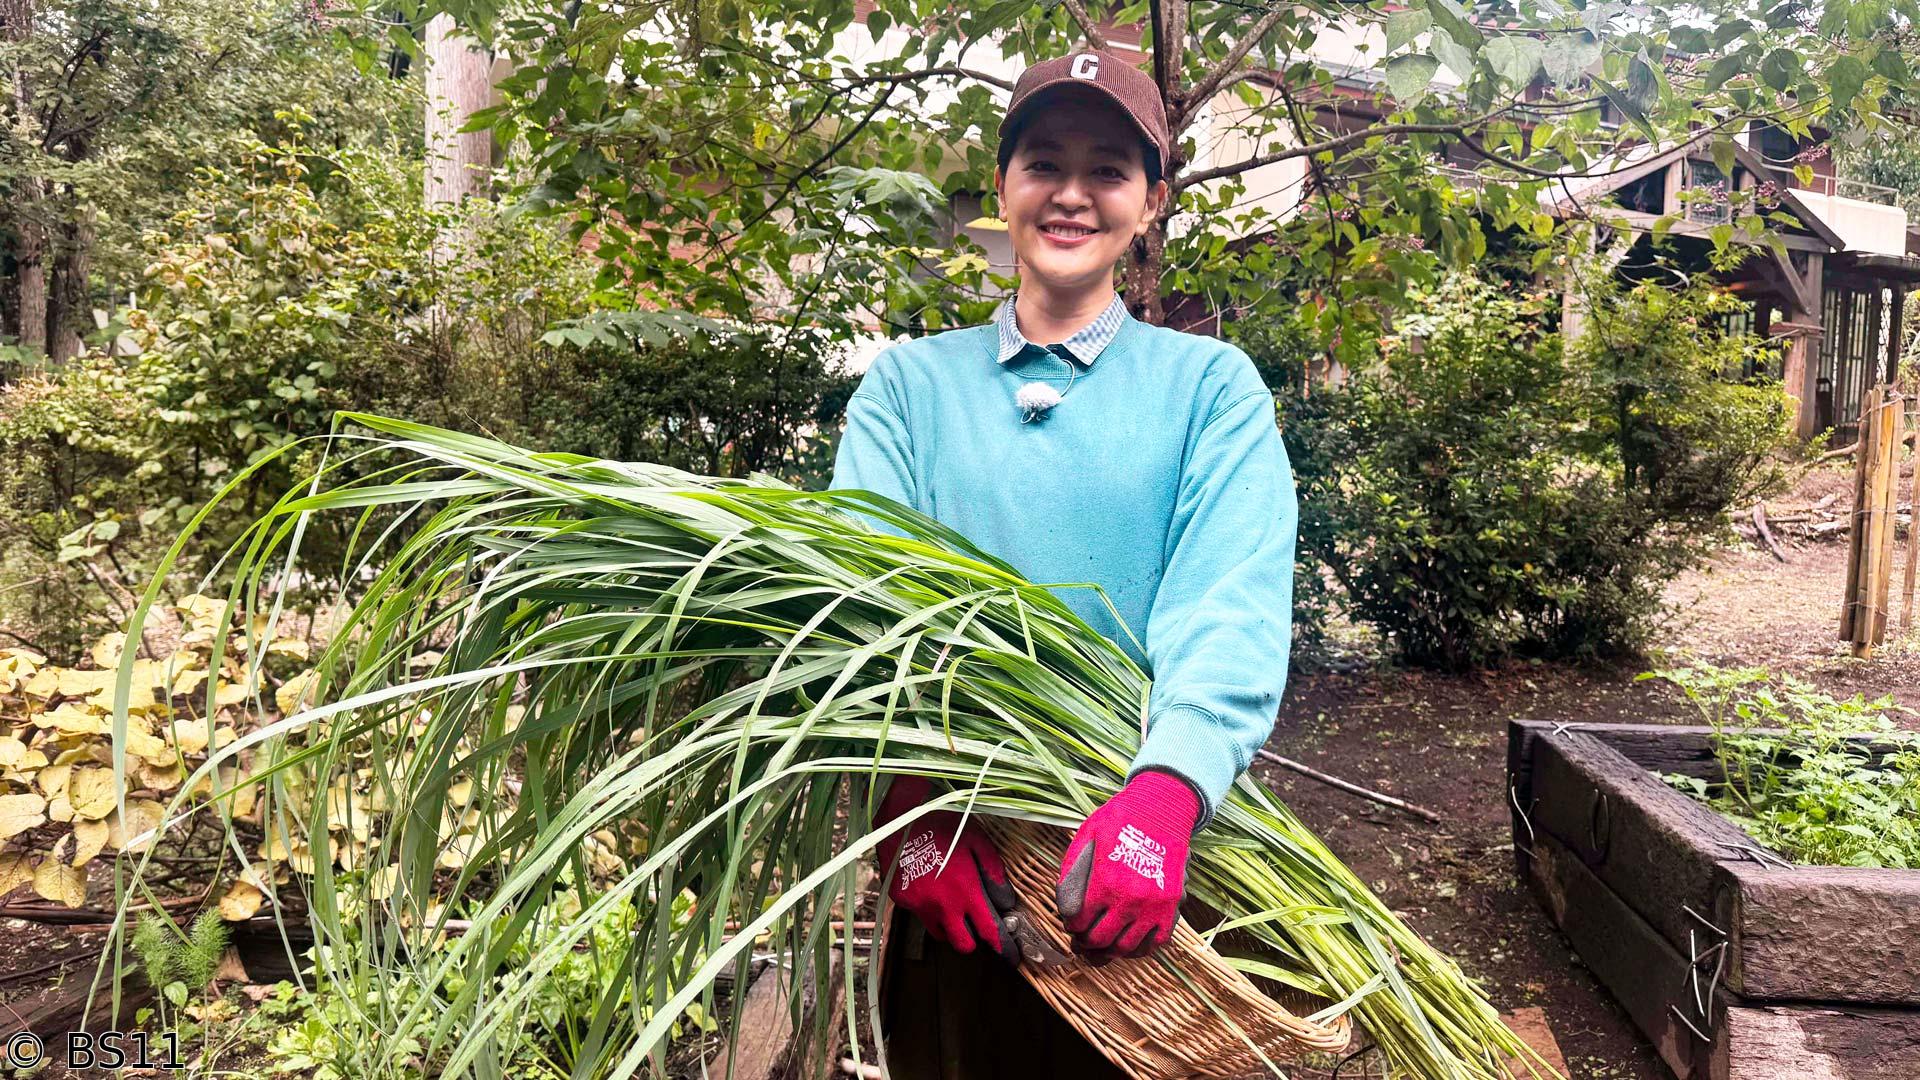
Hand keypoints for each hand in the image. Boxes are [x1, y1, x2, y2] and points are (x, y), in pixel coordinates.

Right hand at [871, 776, 1019, 963]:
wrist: (900, 814)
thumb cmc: (943, 823)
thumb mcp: (978, 841)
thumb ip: (994, 873)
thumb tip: (1006, 901)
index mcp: (965, 891)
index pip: (989, 932)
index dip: (1003, 949)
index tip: (1011, 957)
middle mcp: (942, 905)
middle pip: (963, 945)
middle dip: (974, 939)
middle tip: (976, 924)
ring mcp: (918, 905)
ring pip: (940, 933)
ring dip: (950, 926)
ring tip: (952, 902)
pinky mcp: (901, 900)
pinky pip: (920, 914)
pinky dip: (929, 908)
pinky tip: (930, 885)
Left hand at [1054, 769, 1200, 963]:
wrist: (1163, 808)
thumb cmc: (1122, 818)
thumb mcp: (1087, 834)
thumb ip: (1072, 867)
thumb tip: (1062, 898)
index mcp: (1104, 881)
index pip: (1078, 920)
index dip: (1071, 924)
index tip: (1072, 922)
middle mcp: (1129, 898)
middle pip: (1099, 940)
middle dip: (1086, 941)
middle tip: (1083, 937)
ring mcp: (1152, 905)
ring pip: (1126, 947)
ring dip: (1111, 949)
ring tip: (1104, 942)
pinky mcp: (1171, 905)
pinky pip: (1155, 941)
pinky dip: (1140, 947)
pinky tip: (1130, 940)